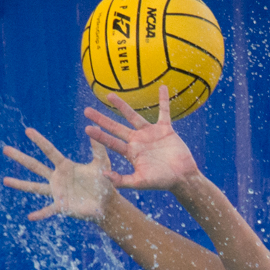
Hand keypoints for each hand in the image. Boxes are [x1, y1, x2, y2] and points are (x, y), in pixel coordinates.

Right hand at [2, 129, 115, 221]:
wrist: (107, 203)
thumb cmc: (104, 183)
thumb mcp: (102, 163)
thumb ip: (98, 147)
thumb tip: (94, 128)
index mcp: (65, 166)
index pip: (49, 151)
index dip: (39, 140)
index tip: (27, 130)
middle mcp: (57, 177)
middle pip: (35, 165)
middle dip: (20, 157)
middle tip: (5, 149)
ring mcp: (57, 192)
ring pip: (35, 187)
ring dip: (20, 184)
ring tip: (5, 180)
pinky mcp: (61, 206)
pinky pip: (48, 210)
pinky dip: (39, 214)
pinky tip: (30, 216)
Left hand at [84, 87, 199, 190]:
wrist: (182, 177)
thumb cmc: (162, 181)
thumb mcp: (140, 182)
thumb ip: (123, 180)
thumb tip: (104, 174)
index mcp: (130, 152)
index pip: (111, 142)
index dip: (99, 135)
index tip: (87, 128)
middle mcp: (137, 141)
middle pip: (115, 127)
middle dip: (102, 119)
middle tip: (86, 111)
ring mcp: (150, 133)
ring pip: (133, 116)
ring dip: (122, 106)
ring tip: (110, 95)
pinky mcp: (165, 129)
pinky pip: (164, 112)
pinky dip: (164, 100)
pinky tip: (162, 87)